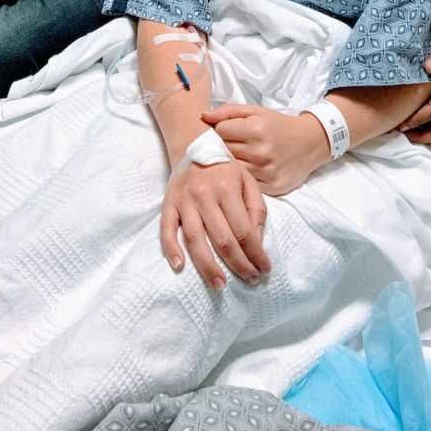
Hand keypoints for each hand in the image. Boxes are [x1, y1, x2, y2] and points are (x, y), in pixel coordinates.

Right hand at [161, 159, 269, 289]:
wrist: (193, 145)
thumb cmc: (224, 168)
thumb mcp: (247, 180)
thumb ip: (256, 209)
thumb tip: (257, 240)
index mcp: (227, 189)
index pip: (244, 231)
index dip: (256, 253)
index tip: (265, 268)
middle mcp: (204, 195)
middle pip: (222, 239)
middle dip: (238, 264)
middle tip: (249, 280)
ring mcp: (184, 201)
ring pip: (195, 239)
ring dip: (208, 266)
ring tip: (220, 285)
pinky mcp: (168, 204)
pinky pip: (166, 229)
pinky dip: (171, 249)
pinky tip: (180, 267)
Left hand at [202, 104, 329, 196]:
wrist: (311, 142)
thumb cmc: (278, 125)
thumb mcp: (255, 111)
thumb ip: (228, 111)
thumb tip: (202, 116)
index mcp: (256, 129)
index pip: (220, 131)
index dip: (219, 130)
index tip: (226, 132)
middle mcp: (261, 151)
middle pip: (224, 151)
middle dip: (222, 148)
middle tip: (229, 145)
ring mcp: (266, 171)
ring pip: (232, 170)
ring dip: (230, 165)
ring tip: (237, 157)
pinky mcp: (272, 187)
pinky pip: (246, 184)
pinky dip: (243, 179)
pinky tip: (247, 170)